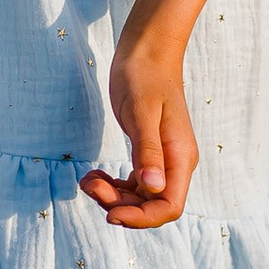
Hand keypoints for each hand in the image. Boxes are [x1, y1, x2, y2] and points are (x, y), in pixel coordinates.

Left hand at [81, 17, 195, 227]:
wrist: (146, 51)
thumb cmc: (144, 75)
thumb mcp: (141, 113)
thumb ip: (147, 151)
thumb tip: (153, 187)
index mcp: (180, 157)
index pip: (169, 206)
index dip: (141, 218)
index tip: (110, 214)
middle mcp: (175, 163)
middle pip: (152, 205)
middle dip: (120, 205)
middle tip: (89, 184)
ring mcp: (163, 159)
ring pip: (141, 197)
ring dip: (113, 196)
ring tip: (88, 179)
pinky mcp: (148, 152)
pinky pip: (134, 183)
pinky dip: (114, 185)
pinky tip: (95, 175)